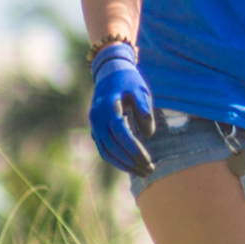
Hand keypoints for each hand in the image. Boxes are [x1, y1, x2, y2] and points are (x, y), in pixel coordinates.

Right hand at [87, 40, 156, 173]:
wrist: (109, 72)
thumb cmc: (129, 81)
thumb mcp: (140, 90)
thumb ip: (144, 110)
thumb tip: (149, 135)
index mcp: (108, 107)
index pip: (120, 134)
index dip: (133, 149)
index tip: (148, 160)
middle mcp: (97, 118)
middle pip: (112, 146)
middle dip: (130, 161)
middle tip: (150, 170)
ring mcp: (94, 125)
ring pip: (106, 151)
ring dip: (124, 164)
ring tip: (143, 172)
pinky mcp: (95, 130)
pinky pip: (104, 149)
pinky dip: (116, 160)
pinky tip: (131, 166)